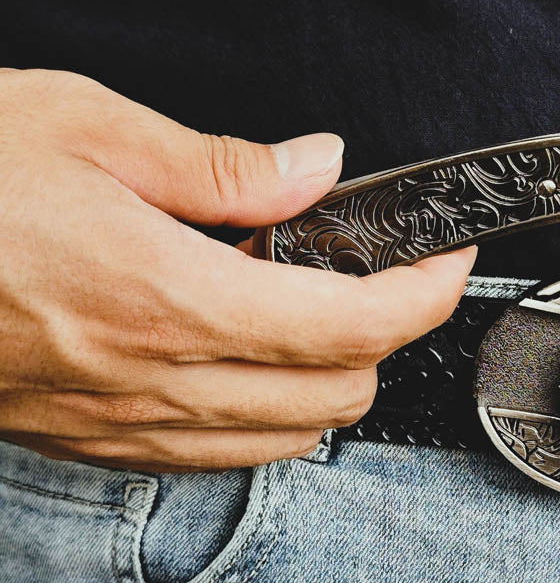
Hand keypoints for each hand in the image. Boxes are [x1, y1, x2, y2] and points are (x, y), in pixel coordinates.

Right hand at [0, 69, 475, 470]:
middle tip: (386, 273)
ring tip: (323, 309)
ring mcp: (124, 422)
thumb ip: (225, 167)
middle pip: (339, 393)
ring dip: (334, 379)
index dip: (425, 295)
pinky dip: (269, 412)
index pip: (355, 326)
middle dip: (389, 336)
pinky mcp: (91, 436)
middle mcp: (158, 379)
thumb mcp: (89, 130)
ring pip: (288, 437)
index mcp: (172, 298)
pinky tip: (250, 353)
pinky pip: (219, 452)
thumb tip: (318, 168)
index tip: (448, 259)